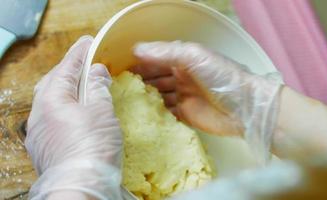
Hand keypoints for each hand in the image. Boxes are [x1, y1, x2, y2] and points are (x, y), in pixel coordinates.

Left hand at [25, 36, 121, 198]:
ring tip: (82, 86)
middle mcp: (39, 115)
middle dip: (69, 71)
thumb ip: (97, 87)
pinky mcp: (45, 148)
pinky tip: (76, 114)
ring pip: (51, 103)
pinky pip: (53, 119)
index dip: (79, 54)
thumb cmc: (92, 147)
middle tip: (85, 63)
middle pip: (53, 83)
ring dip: (66, 91)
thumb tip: (96, 71)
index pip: (65, 68)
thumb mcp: (101, 112)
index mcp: (51, 100)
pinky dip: (65, 109)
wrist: (80, 186)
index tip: (88, 42)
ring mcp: (39, 133)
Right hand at [133, 41, 281, 162]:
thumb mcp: (194, 57)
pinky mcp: (187, 115)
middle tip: (119, 88)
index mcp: (184, 60)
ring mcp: (184, 97)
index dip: (140, 63)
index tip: (120, 69)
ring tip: (125, 103)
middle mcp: (182, 77)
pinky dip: (155, 113)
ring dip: (145, 98)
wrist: (245, 108)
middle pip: (155, 78)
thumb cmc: (222, 77)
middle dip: (139, 82)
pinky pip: (166, 113)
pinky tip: (141, 116)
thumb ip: (166, 52)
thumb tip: (136, 49)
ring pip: (159, 96)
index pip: (157, 60)